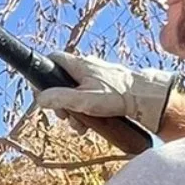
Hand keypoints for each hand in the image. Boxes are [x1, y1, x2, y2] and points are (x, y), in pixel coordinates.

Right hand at [36, 52, 178, 133]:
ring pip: (75, 92)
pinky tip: (91, 122)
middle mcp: (86, 67)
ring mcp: (96, 76)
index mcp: (78, 64)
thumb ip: (60, 98)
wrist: (144, 98)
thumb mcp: (83, 100)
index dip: (43, 74)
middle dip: (60, 101)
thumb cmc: (116, 96)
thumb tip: (40, 99)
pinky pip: (88, 96)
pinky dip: (86, 109)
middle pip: (62, 81)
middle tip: (65, 116)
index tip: (43, 93)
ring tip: (80, 124)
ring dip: (74, 109)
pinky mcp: (105, 87)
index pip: (52, 59)